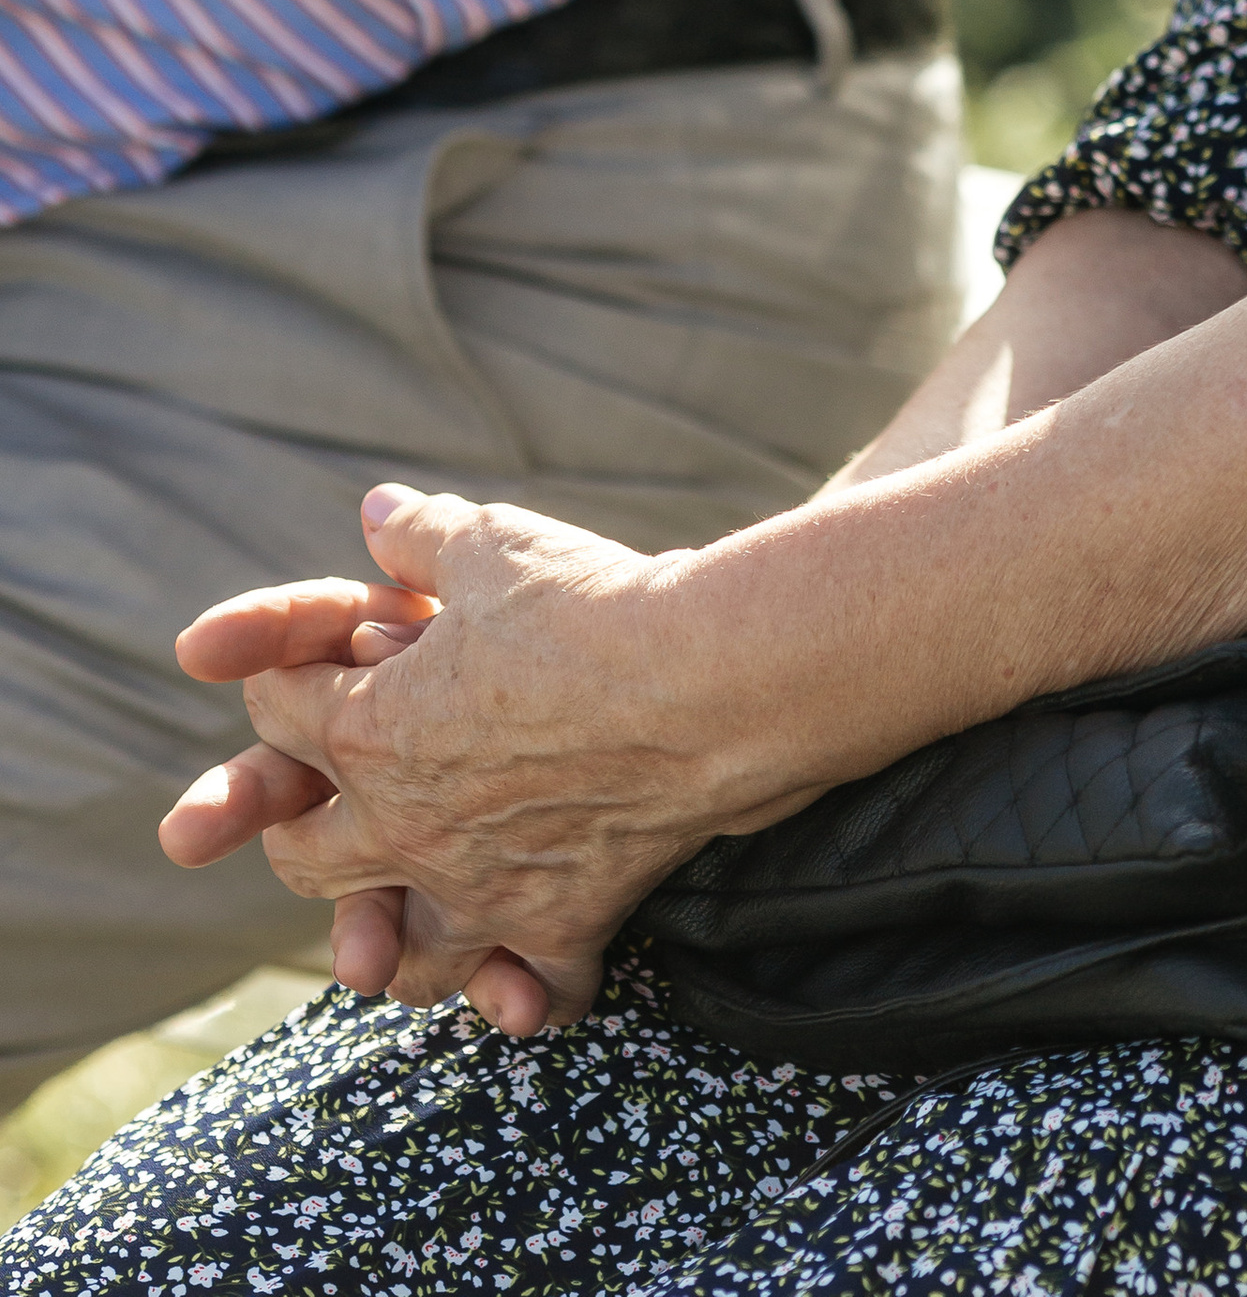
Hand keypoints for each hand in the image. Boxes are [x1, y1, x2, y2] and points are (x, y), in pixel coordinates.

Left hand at [162, 486, 758, 1034]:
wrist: (707, 681)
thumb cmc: (592, 606)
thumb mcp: (493, 544)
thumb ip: (422, 534)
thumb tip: (379, 513)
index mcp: (369, 731)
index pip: (278, 713)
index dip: (285, 673)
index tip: (320, 654)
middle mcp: (406, 828)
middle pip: (303, 856)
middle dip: (298, 823)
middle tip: (326, 794)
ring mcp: (480, 890)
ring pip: (392, 953)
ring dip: (382, 936)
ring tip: (394, 915)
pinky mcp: (562, 923)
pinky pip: (530, 992)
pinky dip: (521, 994)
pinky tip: (521, 981)